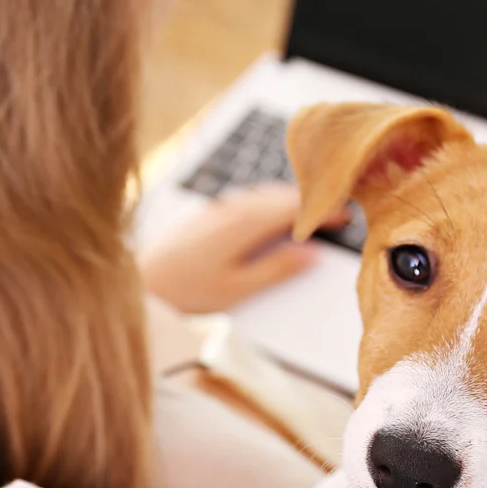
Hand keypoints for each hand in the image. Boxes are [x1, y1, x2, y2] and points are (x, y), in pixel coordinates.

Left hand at [139, 184, 330, 313]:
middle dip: (310, 199)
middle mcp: (232, 208)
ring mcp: (217, 208)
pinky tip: (269, 212)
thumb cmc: (186, 292)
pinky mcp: (205, 214)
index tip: (346, 212)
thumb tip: (310, 252)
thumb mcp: (238, 289)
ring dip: (289, 199)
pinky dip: (267, 202)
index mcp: (246, 224)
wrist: (140, 284)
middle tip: (336, 207)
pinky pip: (246, 199)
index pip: (294, 207)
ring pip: (263, 195)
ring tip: (310, 208)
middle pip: (280, 195)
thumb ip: (276, 269)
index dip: (323, 208)